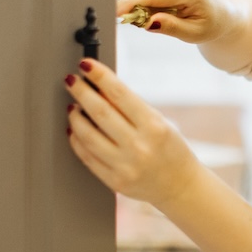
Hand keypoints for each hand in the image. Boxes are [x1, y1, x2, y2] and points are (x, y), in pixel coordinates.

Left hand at [64, 58, 201, 207]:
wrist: (180, 186)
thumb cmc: (171, 149)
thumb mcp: (159, 122)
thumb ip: (131, 107)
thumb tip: (101, 86)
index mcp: (154, 126)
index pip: (120, 94)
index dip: (99, 76)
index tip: (86, 65)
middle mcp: (139, 146)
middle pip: (100, 112)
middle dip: (81, 92)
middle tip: (71, 80)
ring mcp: (125, 166)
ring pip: (88, 136)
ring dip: (75, 117)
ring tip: (72, 106)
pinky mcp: (114, 181)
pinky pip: (87, 157)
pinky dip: (77, 140)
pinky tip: (75, 129)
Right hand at [117, 0, 240, 44]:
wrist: (224, 12)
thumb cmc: (211, 24)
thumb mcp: (194, 34)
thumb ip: (171, 27)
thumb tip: (148, 22)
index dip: (130, 3)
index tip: (115, 13)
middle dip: (137, 10)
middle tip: (151, 27)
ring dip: (145, 7)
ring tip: (167, 18)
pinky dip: (150, 3)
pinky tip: (167, 10)